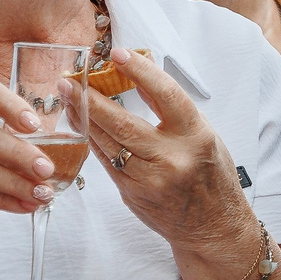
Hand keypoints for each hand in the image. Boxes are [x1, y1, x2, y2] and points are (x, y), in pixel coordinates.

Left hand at [83, 49, 261, 267]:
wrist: (211, 226)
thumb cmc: (212, 176)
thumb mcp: (204, 134)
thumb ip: (172, 110)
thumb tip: (141, 76)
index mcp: (195, 137)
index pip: (165, 95)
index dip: (140, 71)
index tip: (118, 54)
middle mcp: (171, 159)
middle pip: (123, 123)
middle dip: (91, 98)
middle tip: (71, 79)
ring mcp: (148, 179)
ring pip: (108, 143)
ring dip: (84, 117)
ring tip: (69, 96)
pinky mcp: (131, 193)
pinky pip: (105, 161)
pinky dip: (92, 139)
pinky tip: (81, 123)